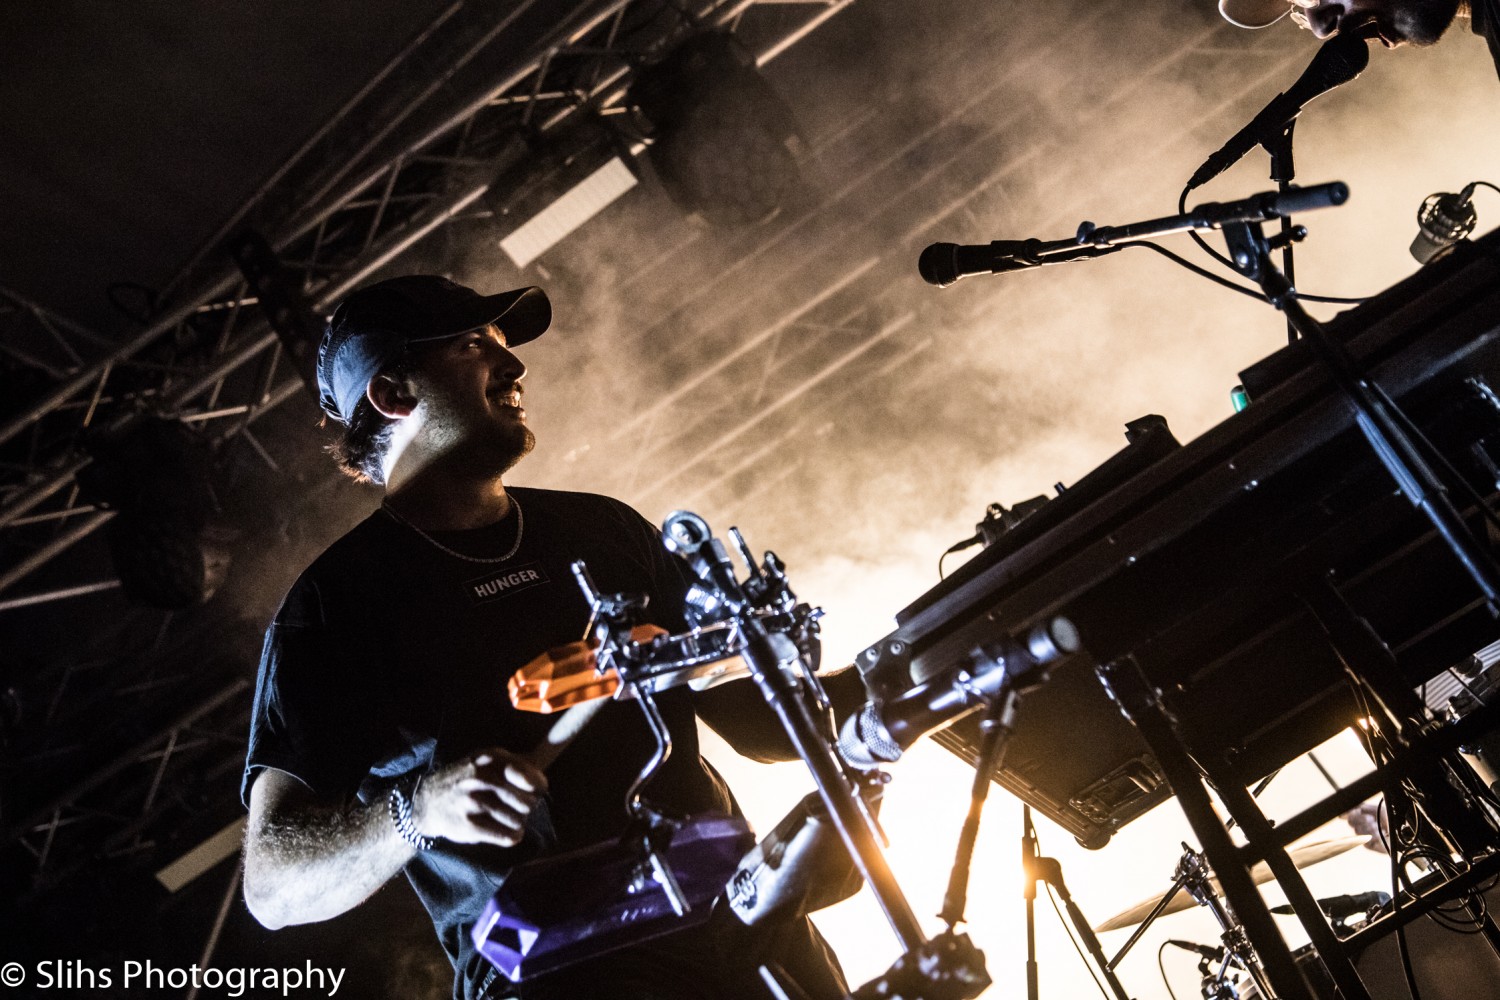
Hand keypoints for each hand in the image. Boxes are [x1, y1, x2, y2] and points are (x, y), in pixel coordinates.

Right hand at [412, 749, 547, 847]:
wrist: (428, 800)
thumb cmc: (470, 780)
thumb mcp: (490, 761)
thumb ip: (520, 763)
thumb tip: (555, 750)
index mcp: (493, 758)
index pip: (533, 779)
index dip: (539, 788)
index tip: (535, 792)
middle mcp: (483, 777)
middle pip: (528, 802)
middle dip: (526, 807)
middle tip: (517, 807)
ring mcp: (474, 801)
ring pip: (518, 821)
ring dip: (518, 823)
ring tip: (508, 819)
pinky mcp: (469, 825)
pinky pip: (506, 836)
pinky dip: (511, 836)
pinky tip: (507, 832)